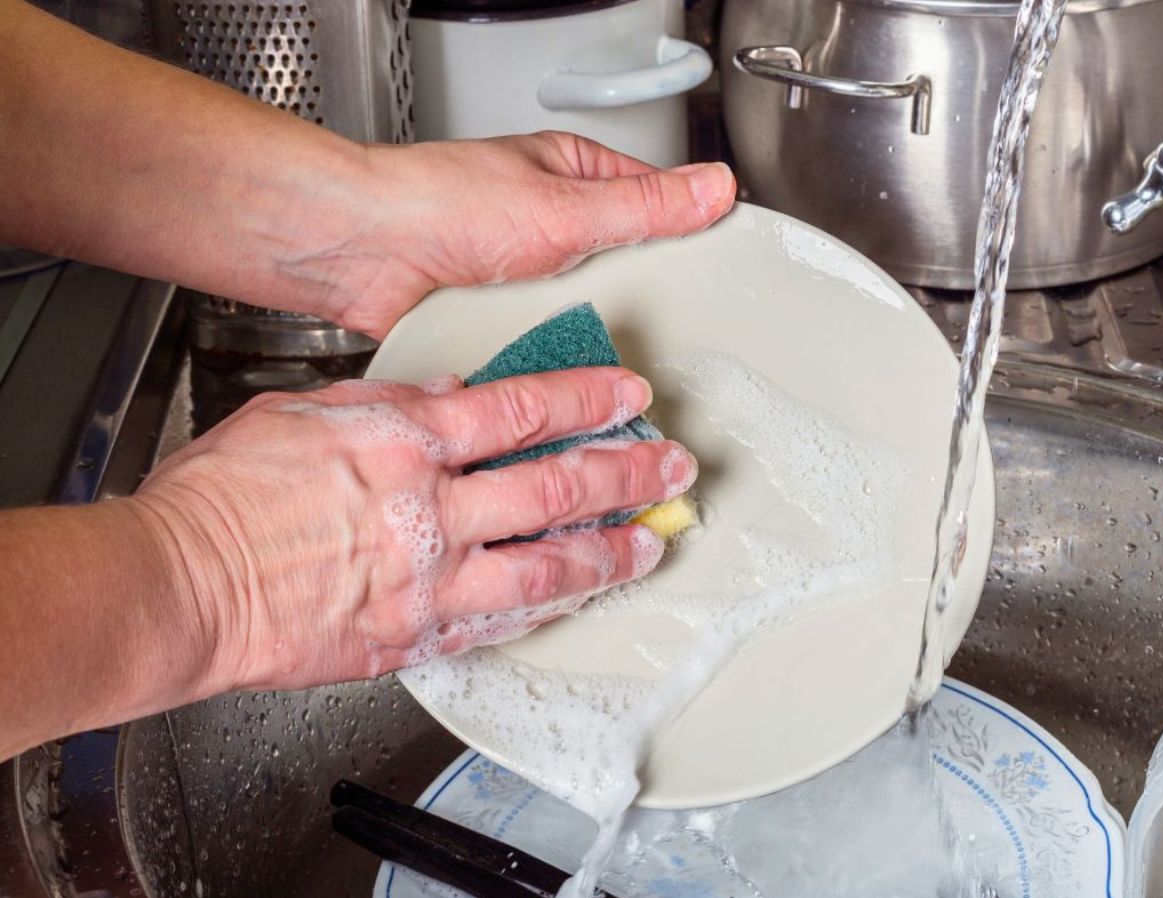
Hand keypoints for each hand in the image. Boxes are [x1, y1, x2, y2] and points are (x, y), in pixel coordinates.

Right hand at [127, 368, 696, 691]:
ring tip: (651, 540)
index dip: (586, 399)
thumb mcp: (304, 414)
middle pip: (555, 485)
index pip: (521, 409)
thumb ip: (390, 404)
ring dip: (611, 550)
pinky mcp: (414, 635)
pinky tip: (580, 595)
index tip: (626, 395)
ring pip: (548, 563)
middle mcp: (429, 510)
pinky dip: (550, 607)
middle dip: (626, 473)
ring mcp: (428, 579)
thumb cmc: (222, 498)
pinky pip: (502, 621)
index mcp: (403, 442)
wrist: (180, 586)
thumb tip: (454, 395)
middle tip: (670, 466)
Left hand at [286, 133, 736, 337]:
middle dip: (633, 300)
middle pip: (623, 268)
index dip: (687, 236)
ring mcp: (521, 273)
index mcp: (573, 175)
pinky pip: (542, 344)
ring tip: (598, 351)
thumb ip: (645, 206)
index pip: (655, 202)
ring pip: (584, 313)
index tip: (718, 271)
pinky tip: (557, 371)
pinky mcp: (496, 318)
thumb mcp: (565, 209)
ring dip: (585, 334)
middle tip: (653, 323)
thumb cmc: (436, 206)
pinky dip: (548, 357)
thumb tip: (713, 188)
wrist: (358, 254)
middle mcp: (548, 222)